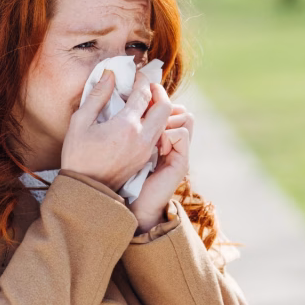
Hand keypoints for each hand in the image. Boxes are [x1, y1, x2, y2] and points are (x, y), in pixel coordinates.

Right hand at [61, 69, 171, 191]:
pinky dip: (155, 121)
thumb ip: (96, 96)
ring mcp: (146, 150)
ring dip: (159, 107)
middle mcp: (142, 138)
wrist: (86, 190)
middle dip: (158, 91)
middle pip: (165, 107)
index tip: (135, 74)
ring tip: (144, 100)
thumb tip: (109, 75)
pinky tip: (141, 118)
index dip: (142, 80)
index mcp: (126, 126)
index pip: (144, 94)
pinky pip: (159, 134)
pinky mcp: (146, 158)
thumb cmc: (78, 155)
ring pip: (164, 121)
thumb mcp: (80, 122)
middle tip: (147, 85)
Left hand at [129, 102, 194, 233]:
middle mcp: (172, 141)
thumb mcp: (122, 143)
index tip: (142, 99)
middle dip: (164, 104)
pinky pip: (181, 134)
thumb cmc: (118, 175)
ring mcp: (178, 151)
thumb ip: (131, 125)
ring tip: (150, 130)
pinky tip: (156, 145)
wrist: (128, 206)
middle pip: (180, 108)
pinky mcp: (181, 161)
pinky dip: (169, 133)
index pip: (169, 106)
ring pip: (185, 117)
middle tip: (146, 111)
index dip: (158, 98)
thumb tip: (125, 101)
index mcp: (159, 135)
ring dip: (167, 117)